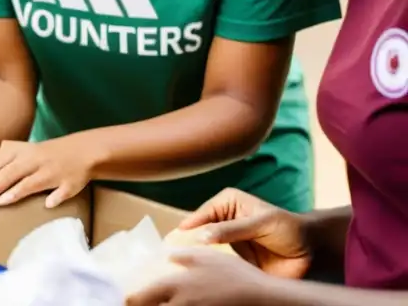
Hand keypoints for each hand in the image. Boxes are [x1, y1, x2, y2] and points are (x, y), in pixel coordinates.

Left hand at [0, 136, 93, 210]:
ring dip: (12, 191)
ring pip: (26, 180)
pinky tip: (46, 204)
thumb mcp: (17, 153)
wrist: (79, 151)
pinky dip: (53, 196)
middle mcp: (28, 158)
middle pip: (2, 174)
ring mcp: (47, 169)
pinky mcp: (66, 180)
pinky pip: (57, 189)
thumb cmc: (41, 156)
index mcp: (14, 151)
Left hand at [126, 247, 269, 305]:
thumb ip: (180, 255)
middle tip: (142, 301)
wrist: (261, 297)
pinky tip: (182, 304)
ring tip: (160, 302)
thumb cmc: (233, 274)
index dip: (128, 300)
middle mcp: (180, 305)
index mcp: (175, 286)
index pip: (138, 299)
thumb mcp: (205, 255)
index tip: (125, 298)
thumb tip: (163, 256)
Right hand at [174, 188, 312, 279]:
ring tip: (183, 271)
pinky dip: (211, 274)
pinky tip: (203, 279)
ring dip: (198, 261)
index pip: (200, 216)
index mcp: (225, 204)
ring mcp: (226, 245)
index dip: (187, 229)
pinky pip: (218, 269)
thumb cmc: (286, 227)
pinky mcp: (234, 264)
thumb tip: (201, 237)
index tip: (172, 242)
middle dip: (187, 246)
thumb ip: (232, 229)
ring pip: (205, 253)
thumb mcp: (261, 223)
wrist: (311, 251)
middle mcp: (221, 223)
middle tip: (172, 259)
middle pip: (197, 235)